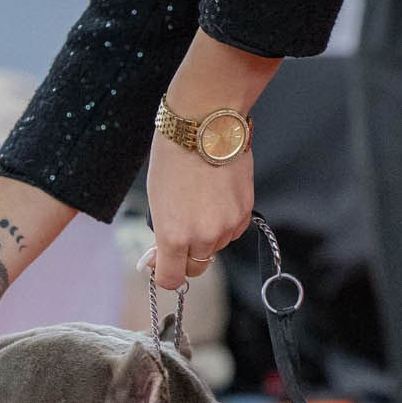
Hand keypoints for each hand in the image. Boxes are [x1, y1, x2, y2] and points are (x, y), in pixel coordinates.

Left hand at [145, 129, 255, 291]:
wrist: (205, 124)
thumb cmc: (173, 154)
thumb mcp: (156, 198)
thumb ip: (163, 232)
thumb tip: (164, 254)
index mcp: (174, 235)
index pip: (171, 278)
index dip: (164, 274)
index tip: (160, 264)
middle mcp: (203, 237)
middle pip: (196, 267)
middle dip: (186, 258)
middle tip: (180, 234)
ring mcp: (227, 227)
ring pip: (216, 247)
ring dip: (207, 235)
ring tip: (200, 201)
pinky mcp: (245, 214)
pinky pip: (232, 231)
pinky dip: (224, 222)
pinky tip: (216, 196)